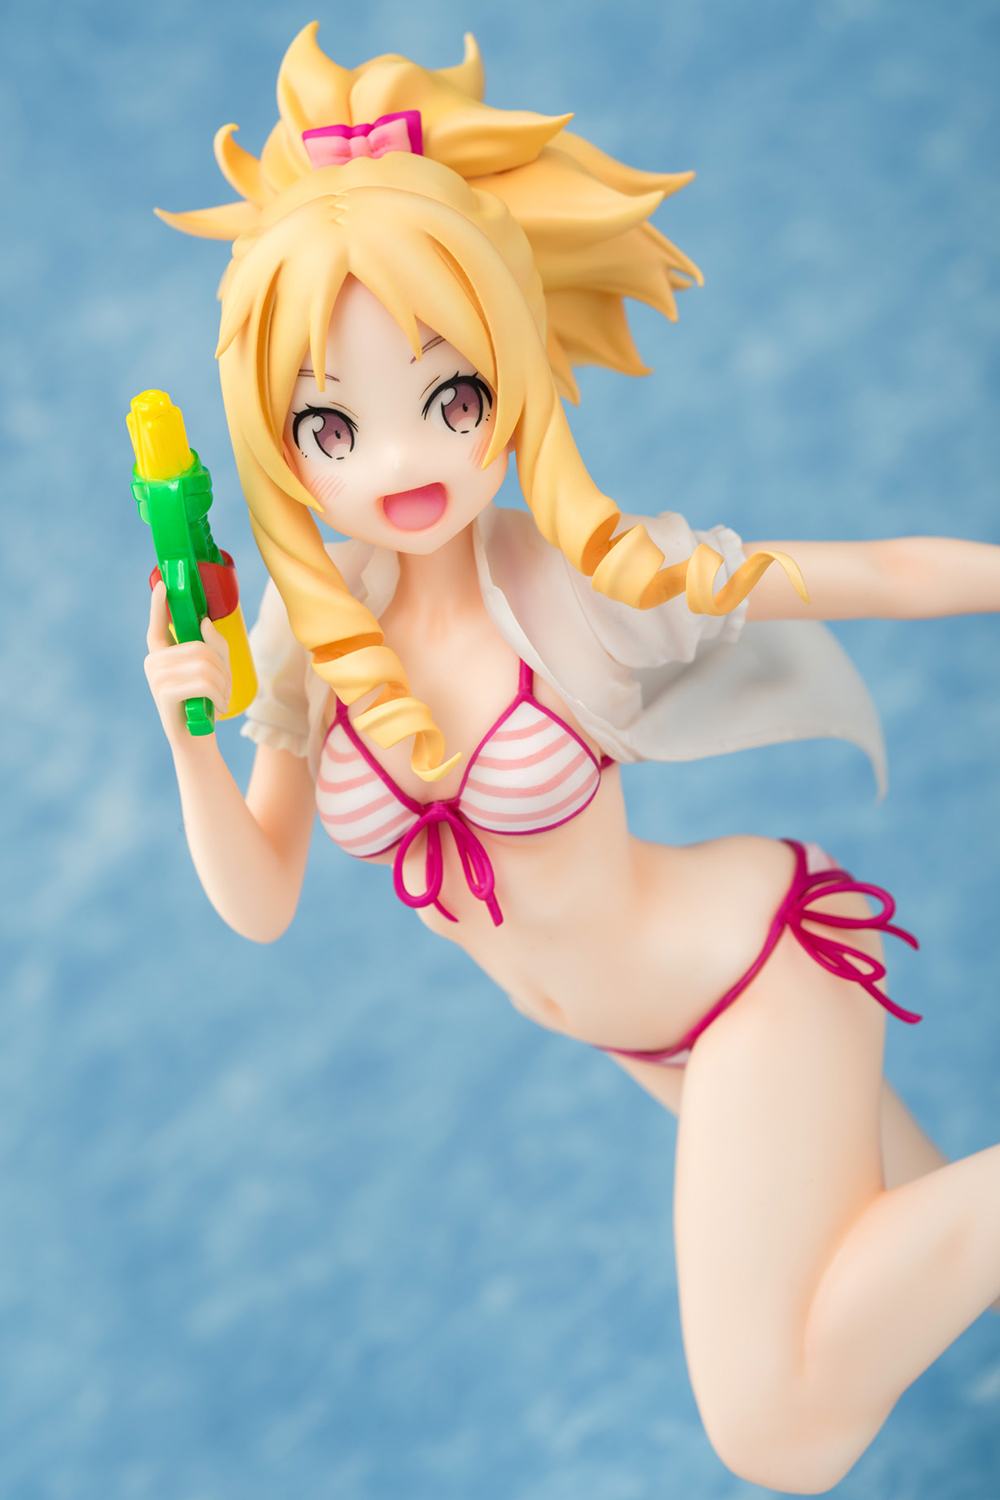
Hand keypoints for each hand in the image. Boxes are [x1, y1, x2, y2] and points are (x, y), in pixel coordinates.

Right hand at [144, 581, 231, 750]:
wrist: (197, 739)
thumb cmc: (206, 701)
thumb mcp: (217, 669)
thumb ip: (214, 644)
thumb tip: (204, 623)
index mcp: (162, 652)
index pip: (157, 624)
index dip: (159, 604)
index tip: (164, 584)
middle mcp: (154, 662)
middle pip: (198, 647)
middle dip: (222, 668)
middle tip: (225, 689)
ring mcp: (155, 678)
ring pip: (203, 664)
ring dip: (223, 683)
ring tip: (222, 698)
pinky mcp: (163, 694)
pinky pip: (201, 682)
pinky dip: (218, 694)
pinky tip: (218, 707)